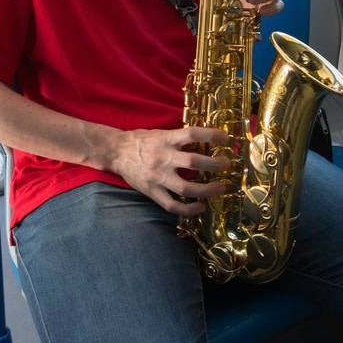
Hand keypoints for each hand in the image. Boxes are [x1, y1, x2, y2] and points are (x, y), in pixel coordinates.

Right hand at [107, 127, 231, 214]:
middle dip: (214, 164)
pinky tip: (201, 206)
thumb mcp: (160, 133)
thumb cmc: (140, 140)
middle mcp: (163, 158)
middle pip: (194, 162)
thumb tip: (205, 140)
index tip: (226, 138)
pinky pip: (172, 205)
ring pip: (186, 188)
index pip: (192, 134)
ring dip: (207, 190)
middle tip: (226, 164)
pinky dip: (188, 209)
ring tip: (221, 188)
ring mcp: (158, 177)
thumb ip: (179, 138)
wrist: (115, 152)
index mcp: (165, 139)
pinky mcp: (152, 191)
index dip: (211, 135)